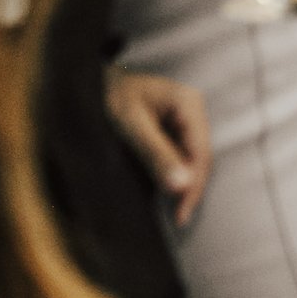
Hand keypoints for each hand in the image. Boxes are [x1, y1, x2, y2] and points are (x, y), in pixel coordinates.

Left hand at [104, 69, 210, 226]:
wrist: (95, 79)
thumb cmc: (111, 96)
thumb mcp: (131, 126)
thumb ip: (156, 154)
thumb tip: (181, 187)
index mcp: (188, 104)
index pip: (200, 152)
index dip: (194, 185)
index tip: (181, 214)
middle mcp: (193, 110)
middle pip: (201, 156)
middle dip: (192, 187)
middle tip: (179, 218)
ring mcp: (186, 118)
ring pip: (194, 157)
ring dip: (186, 182)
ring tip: (177, 210)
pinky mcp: (175, 126)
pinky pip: (182, 153)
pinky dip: (178, 173)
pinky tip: (170, 189)